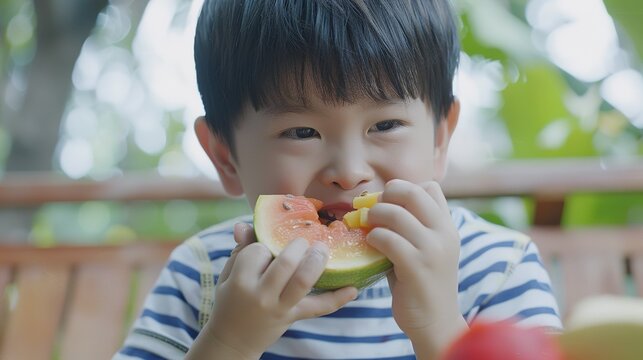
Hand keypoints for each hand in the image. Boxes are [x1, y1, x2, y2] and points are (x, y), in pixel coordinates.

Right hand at [188, 223, 356, 359]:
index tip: (268, 248)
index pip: (259, 250)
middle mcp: (261, 294)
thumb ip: (240, 248)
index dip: (266, 244)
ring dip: (317, 261)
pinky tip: (353, 289)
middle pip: (285, 262)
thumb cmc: (231, 299)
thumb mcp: (229, 273)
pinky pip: (319, 307)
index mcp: (241, 280)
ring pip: (303, 281)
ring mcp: (279, 307)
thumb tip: (243, 225)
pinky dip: (338, 299)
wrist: (232, 340)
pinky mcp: (293, 317)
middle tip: (303, 241)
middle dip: (298, 246)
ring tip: (323, 248)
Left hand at [366, 179, 466, 357]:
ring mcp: (432, 250)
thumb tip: (375, 204)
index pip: (430, 187)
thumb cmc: (421, 283)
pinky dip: (373, 238)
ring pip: (396, 214)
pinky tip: (370, 245)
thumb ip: (410, 226)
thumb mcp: (424, 249)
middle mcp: (444, 233)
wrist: (435, 323)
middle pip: (412, 192)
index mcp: (448, 226)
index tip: (390, 202)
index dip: (405, 189)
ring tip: (367, 226)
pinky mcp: (416, 267)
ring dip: (374, 216)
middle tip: (373, 209)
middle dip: (386, 195)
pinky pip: (387, 239)